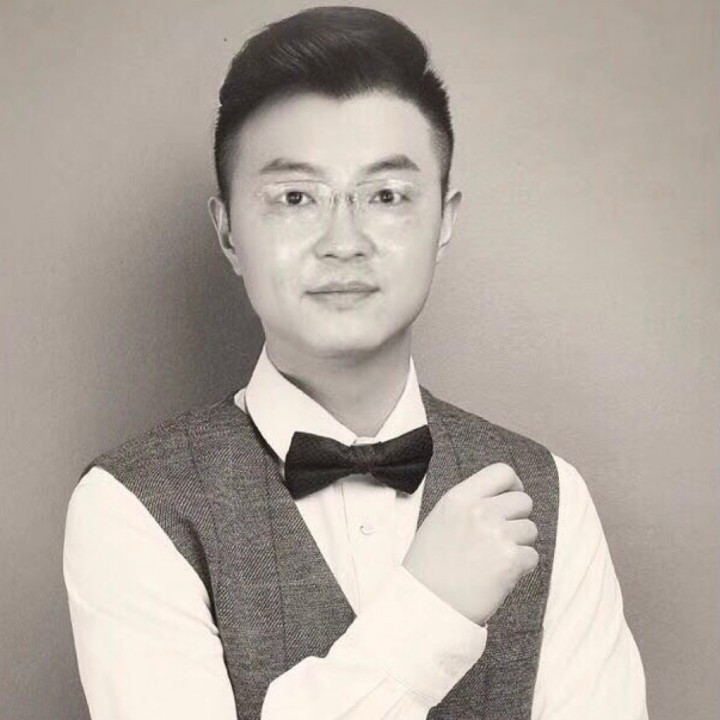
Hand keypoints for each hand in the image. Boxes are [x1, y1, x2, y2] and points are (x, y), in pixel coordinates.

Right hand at [402, 463, 538, 625]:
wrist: (427, 604)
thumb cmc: (430, 564)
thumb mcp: (441, 518)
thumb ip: (469, 502)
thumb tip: (500, 496)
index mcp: (459, 497)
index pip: (502, 471)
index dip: (513, 485)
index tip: (510, 499)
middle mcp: (480, 511)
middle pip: (523, 501)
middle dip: (517, 518)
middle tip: (499, 537)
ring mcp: (497, 535)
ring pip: (530, 529)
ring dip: (518, 544)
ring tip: (493, 559)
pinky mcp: (510, 561)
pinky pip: (532, 555)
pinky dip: (520, 566)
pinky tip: (498, 574)